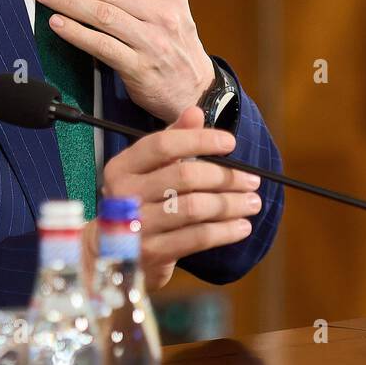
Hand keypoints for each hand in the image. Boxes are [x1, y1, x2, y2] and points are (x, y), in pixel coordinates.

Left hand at [34, 0, 214, 122]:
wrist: (196, 88)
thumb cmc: (175, 46)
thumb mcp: (170, 9)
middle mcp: (162, 13)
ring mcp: (151, 40)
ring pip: (101, 13)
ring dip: (66, 1)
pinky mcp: (139, 67)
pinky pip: (100, 45)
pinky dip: (75, 32)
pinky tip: (58, 24)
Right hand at [83, 106, 259, 290]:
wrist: (113, 252)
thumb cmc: (139, 201)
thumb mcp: (149, 168)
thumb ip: (172, 138)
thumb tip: (196, 112)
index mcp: (122, 166)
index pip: (163, 144)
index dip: (200, 140)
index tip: (230, 143)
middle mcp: (125, 194)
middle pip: (184, 176)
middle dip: (225, 177)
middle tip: (251, 180)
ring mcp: (137, 226)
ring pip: (195, 207)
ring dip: (231, 204)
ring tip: (252, 202)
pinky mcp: (152, 252)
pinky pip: (198, 237)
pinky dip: (225, 231)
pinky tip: (242, 226)